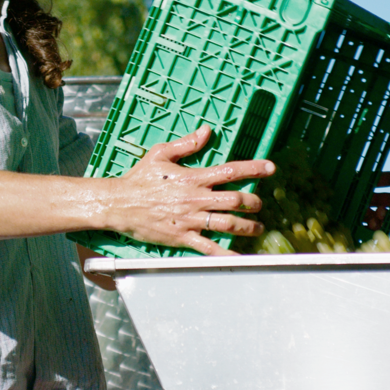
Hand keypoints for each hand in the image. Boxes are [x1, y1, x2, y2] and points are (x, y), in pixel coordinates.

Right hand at [109, 126, 273, 255]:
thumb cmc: (139, 178)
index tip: (270, 168)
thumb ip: (186, 144)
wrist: (119, 203)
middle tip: (260, 204)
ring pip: (227, 224)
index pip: (230, 171)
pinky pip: (209, 248)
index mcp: (193, 177)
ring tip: (257, 228)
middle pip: (234, 200)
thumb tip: (207, 131)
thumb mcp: (160, 153)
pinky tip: (240, 258)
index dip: (253, 169)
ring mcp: (190, 219)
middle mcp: (195, 199)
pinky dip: (226, 254)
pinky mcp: (182, 237)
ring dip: (247, 227)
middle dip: (253, 202)